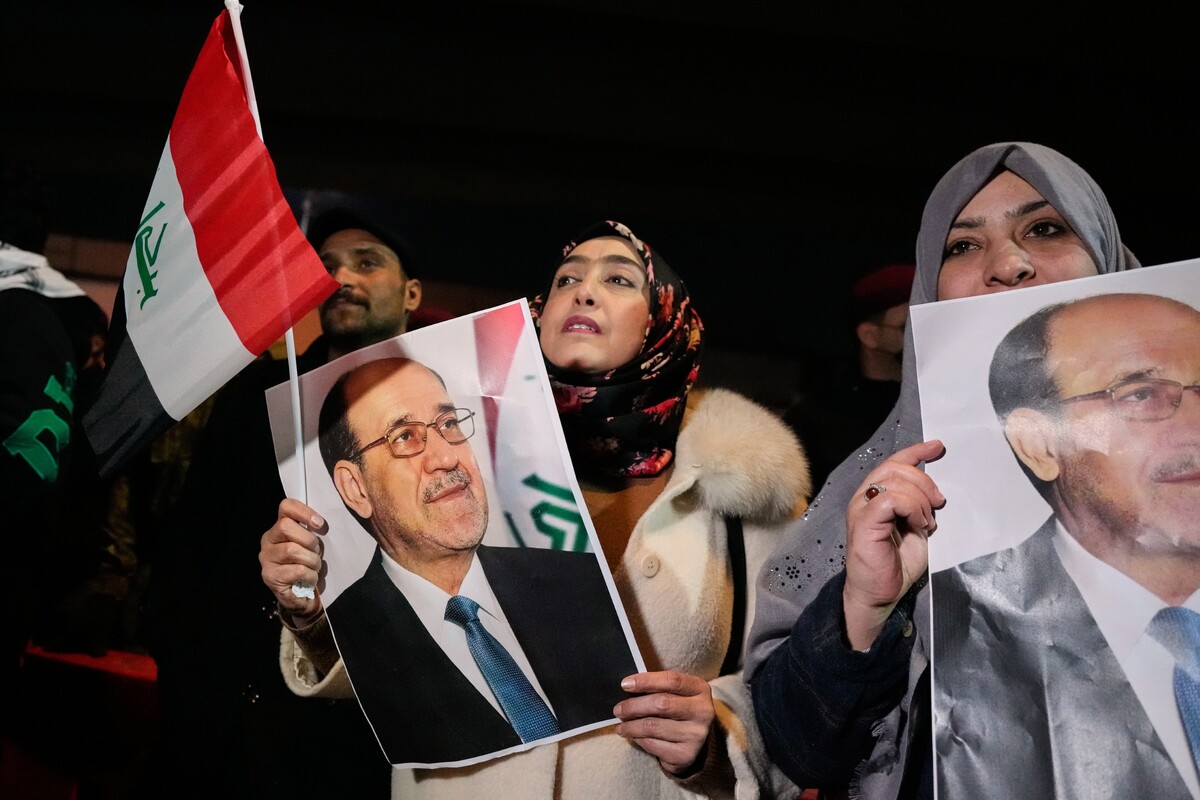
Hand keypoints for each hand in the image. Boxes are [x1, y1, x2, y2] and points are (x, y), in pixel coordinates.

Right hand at [259, 498, 327, 623]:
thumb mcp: (310, 545)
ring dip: (311, 560)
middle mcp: (268, 541)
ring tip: (315, 567)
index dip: (304, 512)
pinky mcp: (270, 577)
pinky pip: (297, 570)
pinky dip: (310, 575)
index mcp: (279, 528)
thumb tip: (321, 524)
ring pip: (291, 550)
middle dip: (308, 540)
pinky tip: (311, 579)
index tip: (320, 525)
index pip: (285, 507)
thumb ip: (311, 532)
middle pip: (285, 527)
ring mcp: (266, 559)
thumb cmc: (307, 565)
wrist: (302, 596)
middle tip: (316, 552)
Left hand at [613, 671, 714, 775]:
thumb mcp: (676, 693)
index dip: (646, 681)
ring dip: (631, 726)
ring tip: (621, 725)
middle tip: (618, 709)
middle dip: (634, 706)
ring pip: (654, 727)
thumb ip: (657, 687)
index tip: (625, 684)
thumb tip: (627, 687)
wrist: (695, 740)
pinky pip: (654, 745)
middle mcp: (703, 711)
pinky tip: (633, 736)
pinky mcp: (686, 754)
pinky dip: (639, 739)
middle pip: (662, 704)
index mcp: (700, 689)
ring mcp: (696, 734)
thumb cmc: (678, 709)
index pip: (672, 680)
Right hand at [843, 439, 945, 649]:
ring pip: (896, 481)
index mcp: (876, 497)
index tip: (938, 447)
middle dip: (925, 481)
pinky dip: (913, 508)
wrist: (879, 594)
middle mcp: (865, 497)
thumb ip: (919, 506)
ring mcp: (862, 508)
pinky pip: (892, 499)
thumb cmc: (896, 565)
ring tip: (927, 523)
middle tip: (939, 503)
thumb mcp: (916, 527)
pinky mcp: (865, 522)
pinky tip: (920, 525)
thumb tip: (937, 490)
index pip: (894, 463)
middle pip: (896, 467)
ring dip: (921, 500)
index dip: (916, 451)